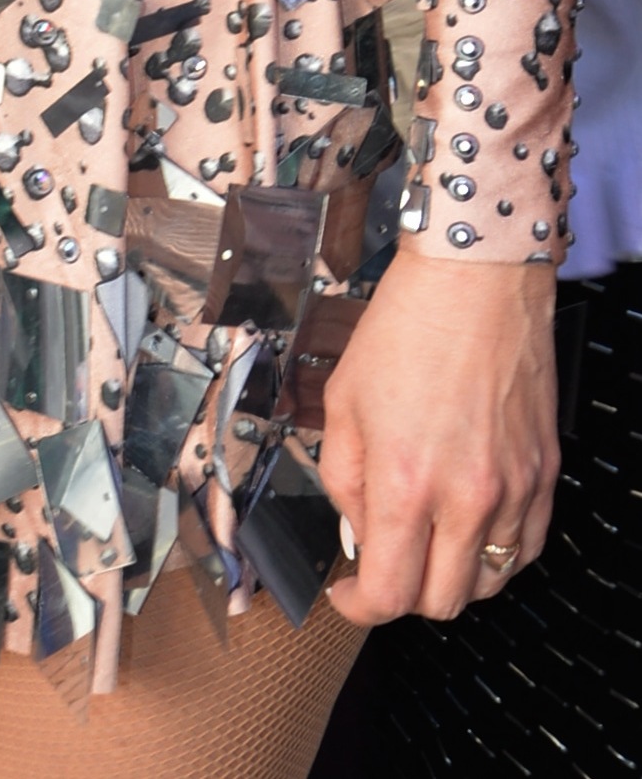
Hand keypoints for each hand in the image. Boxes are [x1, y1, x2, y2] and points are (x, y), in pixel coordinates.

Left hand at [320, 248, 558, 623]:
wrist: (475, 280)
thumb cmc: (406, 327)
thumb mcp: (342, 401)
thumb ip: (343, 479)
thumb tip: (358, 532)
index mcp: (405, 481)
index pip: (389, 593)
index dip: (360, 606)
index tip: (348, 594)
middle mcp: (465, 497)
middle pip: (442, 602)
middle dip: (404, 595)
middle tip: (384, 563)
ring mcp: (513, 490)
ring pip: (488, 583)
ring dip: (452, 577)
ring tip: (427, 540)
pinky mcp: (544, 475)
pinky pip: (526, 548)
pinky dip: (495, 554)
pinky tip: (470, 526)